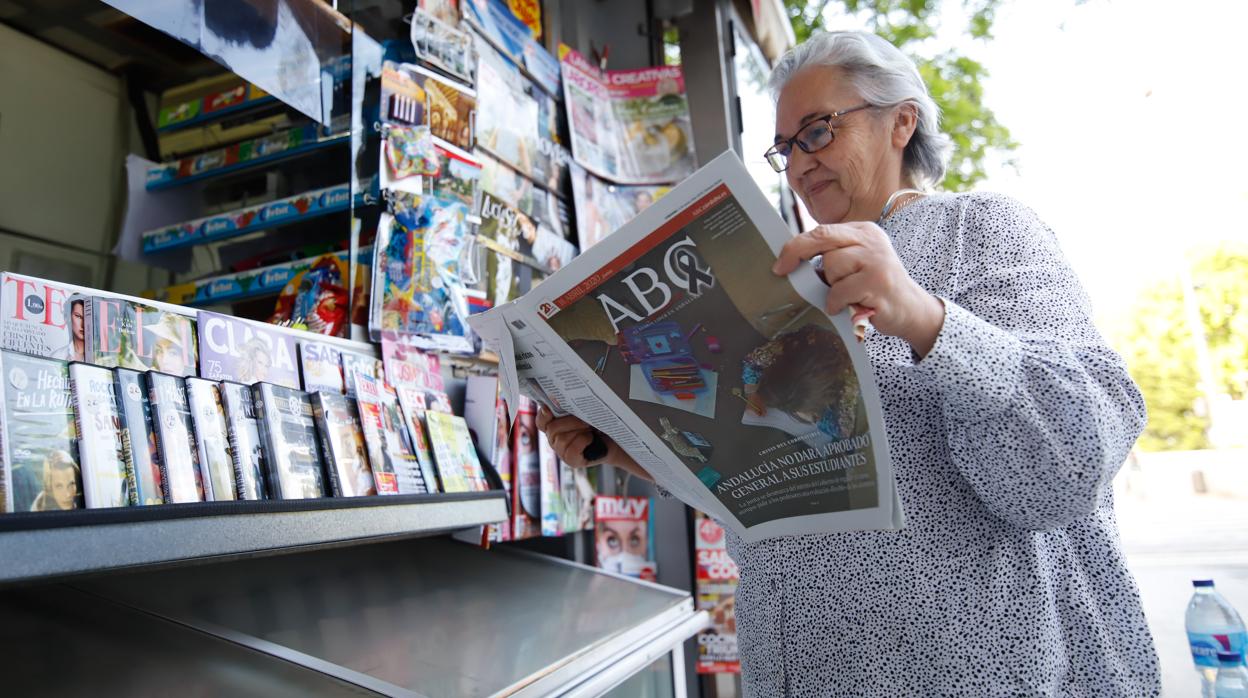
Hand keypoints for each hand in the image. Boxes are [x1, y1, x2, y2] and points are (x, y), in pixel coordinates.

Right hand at [536, 406, 641, 473]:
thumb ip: (569, 407)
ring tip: (590, 429)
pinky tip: (591, 439)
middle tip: (586, 420)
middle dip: (570, 421)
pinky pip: (571, 450)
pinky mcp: (571, 461)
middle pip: (552, 429)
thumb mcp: (583, 412)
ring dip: (578, 431)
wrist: (615, 439)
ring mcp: (561, 451)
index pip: (541, 421)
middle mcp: (554, 439)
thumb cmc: (598, 423)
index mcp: (554, 425)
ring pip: (561, 439)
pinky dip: (583, 441)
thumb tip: (558, 398)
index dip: (543, 415)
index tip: (548, 408)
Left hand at [772, 221, 944, 356]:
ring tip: (848, 295)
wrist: (911, 310)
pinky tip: (851, 306)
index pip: (822, 231)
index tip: (780, 262)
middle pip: (823, 238)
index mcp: (864, 232)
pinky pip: (839, 290)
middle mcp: (871, 240)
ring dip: (831, 286)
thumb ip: (833, 256)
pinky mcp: (878, 281)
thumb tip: (792, 260)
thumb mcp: (856, 264)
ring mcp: (877, 259)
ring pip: (831, 265)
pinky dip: (838, 302)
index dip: (796, 246)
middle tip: (782, 270)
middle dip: (797, 252)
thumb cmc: (874, 289)